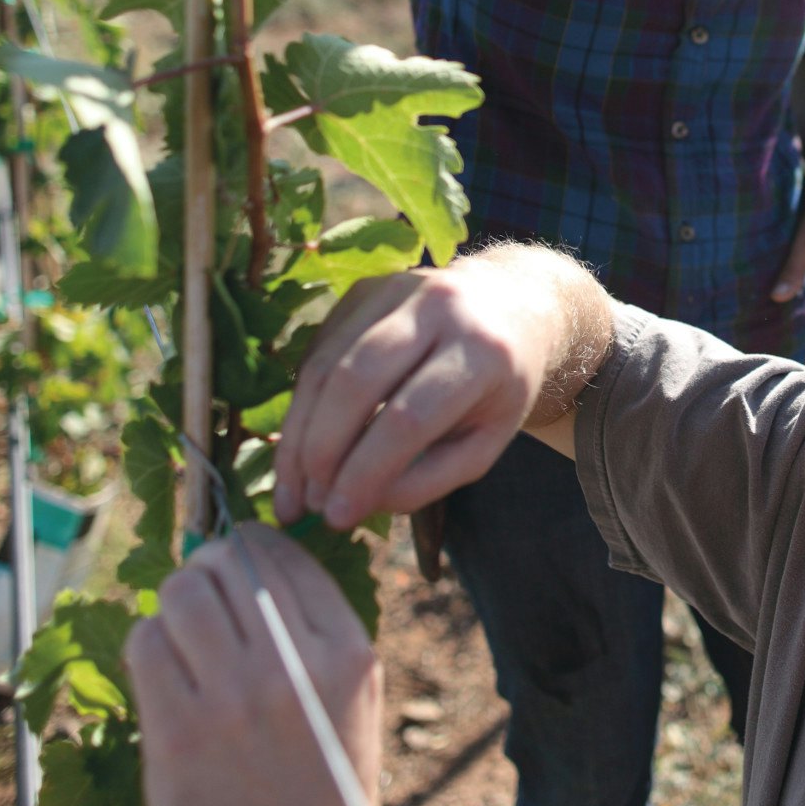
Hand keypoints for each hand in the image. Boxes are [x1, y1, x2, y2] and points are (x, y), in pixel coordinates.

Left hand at [125, 528, 381, 805]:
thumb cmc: (324, 799)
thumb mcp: (352, 706)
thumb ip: (314, 637)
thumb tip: (247, 564)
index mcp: (350, 653)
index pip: (283, 555)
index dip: (247, 551)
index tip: (232, 569)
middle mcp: (297, 665)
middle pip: (226, 565)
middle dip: (206, 575)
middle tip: (200, 609)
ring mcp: (236, 698)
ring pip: (182, 593)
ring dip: (173, 607)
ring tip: (180, 642)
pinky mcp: (180, 733)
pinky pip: (146, 644)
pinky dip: (148, 649)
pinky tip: (165, 683)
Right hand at [271, 261, 551, 531]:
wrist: (511, 306)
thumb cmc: (499, 387)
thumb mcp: (486, 442)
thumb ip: (430, 478)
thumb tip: (359, 502)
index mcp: (482, 350)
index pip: (409, 417)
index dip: (365, 470)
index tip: (337, 516)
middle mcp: (438, 307)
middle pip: (355, 380)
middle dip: (321, 450)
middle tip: (307, 504)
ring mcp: (396, 289)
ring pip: (325, 364)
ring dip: (299, 433)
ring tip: (292, 489)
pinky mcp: (364, 289)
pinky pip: (318, 351)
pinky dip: (303, 405)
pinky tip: (300, 448)